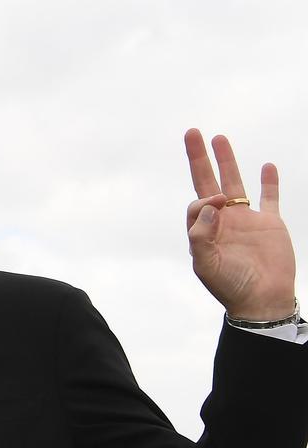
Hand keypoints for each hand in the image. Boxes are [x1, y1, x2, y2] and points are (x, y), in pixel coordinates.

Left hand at [184, 129, 294, 320]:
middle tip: (192, 132)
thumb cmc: (231, 286)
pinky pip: (269, 197)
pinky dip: (268, 182)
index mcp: (205, 230)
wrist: (262, 300)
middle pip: (208, 182)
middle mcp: (223, 220)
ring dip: (227, 161)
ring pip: (235, 183)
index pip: (197, 203)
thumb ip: (201, 237)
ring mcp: (246, 220)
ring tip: (219, 138)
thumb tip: (210, 205)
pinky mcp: (270, 223)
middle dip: (199, 158)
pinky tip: (266, 166)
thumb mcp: (207, 266)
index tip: (219, 205)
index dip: (205, 199)